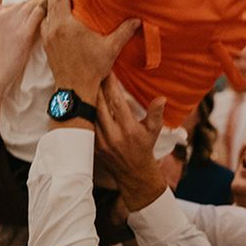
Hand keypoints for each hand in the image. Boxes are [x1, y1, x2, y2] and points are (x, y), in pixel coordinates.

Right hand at [0, 0, 44, 92]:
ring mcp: (13, 21)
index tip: (27, 20)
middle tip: (41, 21)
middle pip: (23, 4)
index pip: (11, 4)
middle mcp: (1, 14)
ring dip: (40, 11)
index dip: (21, 11)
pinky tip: (47, 23)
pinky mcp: (24, 31)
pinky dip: (44, 15)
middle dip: (32, 11)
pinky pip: (38, 14)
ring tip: (47, 20)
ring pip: (32, 6)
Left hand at [41, 0, 139, 101]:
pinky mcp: (45, 41)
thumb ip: (124, 31)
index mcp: (67, 24)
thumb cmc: (92, 69)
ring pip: (47, 8)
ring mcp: (47, 34)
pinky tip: (59, 9)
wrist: (74, 90)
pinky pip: (45, 19)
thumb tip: (138, 19)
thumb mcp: (111, 48)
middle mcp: (53, 26)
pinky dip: (51, 10)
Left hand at [95, 75, 166, 211]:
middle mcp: (113, 136)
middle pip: (100, 106)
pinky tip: (84, 101)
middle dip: (96, 88)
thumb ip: (156, 113)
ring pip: (91, 115)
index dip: (111, 85)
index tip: (108, 72)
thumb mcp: (154, 130)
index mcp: (129, 130)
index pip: (117, 102)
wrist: (134, 173)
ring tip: (86, 83)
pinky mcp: (93, 146)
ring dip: (89, 99)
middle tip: (93, 72)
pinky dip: (86, 113)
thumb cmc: (145, 147)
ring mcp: (101, 142)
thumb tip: (161, 98)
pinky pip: (87, 125)